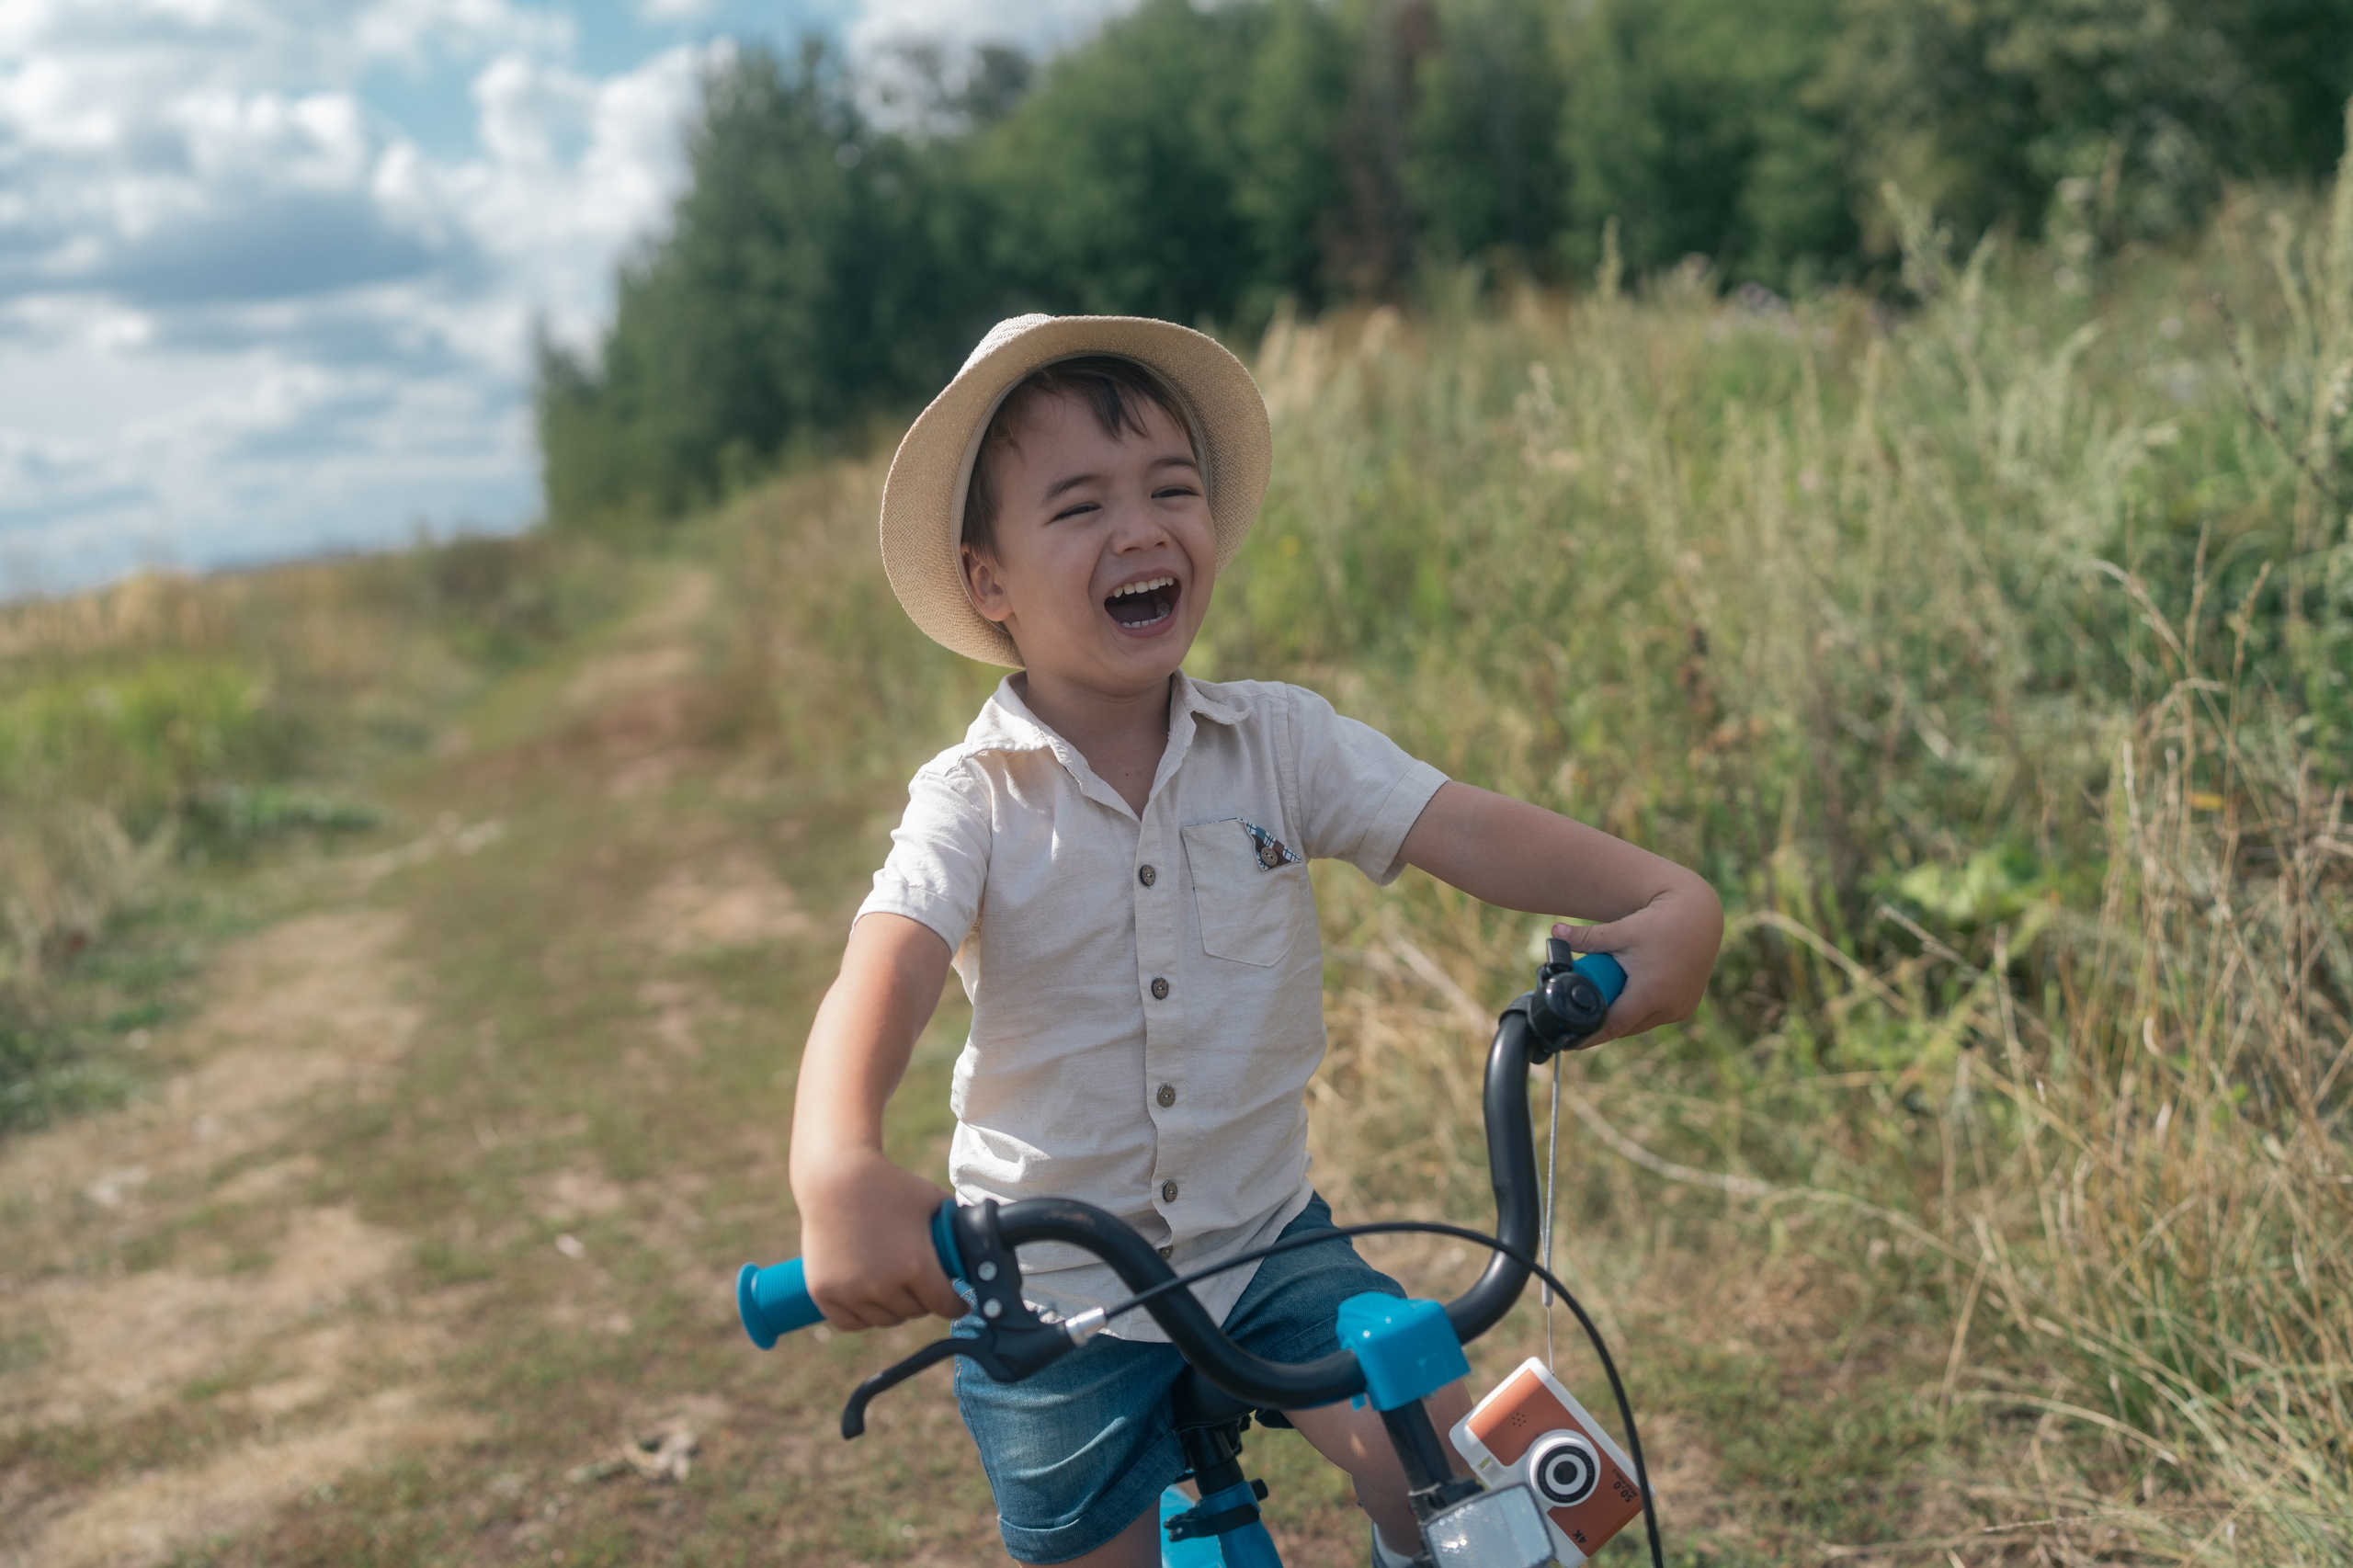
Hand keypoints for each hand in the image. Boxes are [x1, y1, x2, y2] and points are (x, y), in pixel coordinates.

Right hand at [793, 1149, 963, 1329]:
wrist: (835, 1178)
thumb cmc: (887, 1185)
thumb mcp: (933, 1200)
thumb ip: (958, 1223)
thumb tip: (983, 1237)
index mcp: (916, 1267)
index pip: (945, 1305)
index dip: (956, 1305)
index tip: (958, 1304)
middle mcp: (883, 1286)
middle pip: (915, 1312)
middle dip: (924, 1301)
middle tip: (924, 1288)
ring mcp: (851, 1292)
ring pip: (885, 1319)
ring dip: (894, 1309)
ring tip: (897, 1291)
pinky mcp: (824, 1293)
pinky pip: (851, 1322)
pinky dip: (863, 1315)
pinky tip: (870, 1301)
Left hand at [1549, 873, 1721, 1046]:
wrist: (1700, 915)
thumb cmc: (1660, 921)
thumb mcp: (1621, 930)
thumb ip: (1587, 938)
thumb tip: (1554, 933)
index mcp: (1650, 993)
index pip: (1613, 1026)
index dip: (1588, 1036)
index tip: (1569, 1043)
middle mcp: (1669, 1007)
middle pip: (1626, 1027)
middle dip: (1603, 1024)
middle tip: (1579, 1018)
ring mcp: (1681, 1008)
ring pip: (1642, 1024)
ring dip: (1623, 1019)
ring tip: (1600, 1008)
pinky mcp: (1687, 1005)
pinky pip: (1656, 1017)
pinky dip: (1641, 1012)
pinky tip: (1626, 1004)